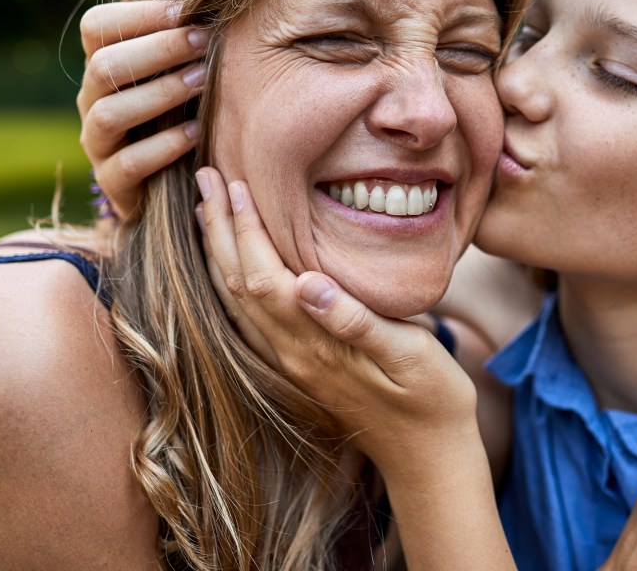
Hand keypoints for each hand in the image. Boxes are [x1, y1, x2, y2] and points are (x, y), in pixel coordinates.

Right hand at [77, 0, 209, 218]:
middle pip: (104, 65)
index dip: (138, 14)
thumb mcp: (176, 69)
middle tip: (204, 41)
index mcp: (101, 65)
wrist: (169, 185)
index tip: (186, 10)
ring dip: (161, 93)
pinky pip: (128, 163)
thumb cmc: (178, 112)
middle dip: (158, 49)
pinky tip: (196, 133)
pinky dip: (164, 145)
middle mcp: (90, 101)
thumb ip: (175, 28)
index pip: (96, 26)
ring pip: (111, 113)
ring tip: (204, 82)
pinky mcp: (112, 184)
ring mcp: (96, 143)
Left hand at [196, 166, 514, 569]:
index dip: (246, 229)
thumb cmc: (431, 399)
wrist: (429, 458)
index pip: (264, 276)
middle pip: (238, 284)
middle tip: (205, 178)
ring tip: (207, 210)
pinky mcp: (299, 368)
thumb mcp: (410, 355)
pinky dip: (231, 282)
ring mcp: (291, 364)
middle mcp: (292, 354)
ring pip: (236, 302)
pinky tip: (231, 264)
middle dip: (219, 228)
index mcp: (316, 345)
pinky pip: (248, 319)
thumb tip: (308, 285)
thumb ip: (357, 321)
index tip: (235, 183)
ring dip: (218, 252)